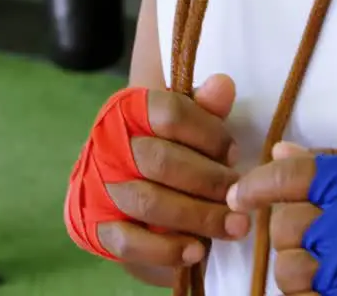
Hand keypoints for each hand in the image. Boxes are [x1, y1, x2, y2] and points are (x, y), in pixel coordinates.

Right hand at [97, 75, 252, 268]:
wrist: (117, 183)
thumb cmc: (164, 147)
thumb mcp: (185, 124)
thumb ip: (205, 108)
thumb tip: (223, 86)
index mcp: (129, 110)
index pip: (170, 113)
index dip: (209, 134)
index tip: (234, 153)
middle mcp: (108, 145)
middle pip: (161, 160)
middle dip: (209, 181)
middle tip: (241, 196)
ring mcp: (99, 187)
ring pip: (148, 201)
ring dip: (198, 216)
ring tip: (234, 226)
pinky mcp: (95, 227)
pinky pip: (128, 242)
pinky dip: (165, 249)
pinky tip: (197, 251)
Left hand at [228, 144, 336, 295]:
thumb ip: (331, 164)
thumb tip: (278, 152)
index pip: (288, 177)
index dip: (255, 186)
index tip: (239, 196)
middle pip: (283, 226)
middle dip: (288, 231)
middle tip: (313, 232)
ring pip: (289, 270)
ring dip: (298, 268)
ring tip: (327, 263)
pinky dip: (311, 295)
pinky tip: (328, 284)